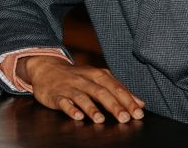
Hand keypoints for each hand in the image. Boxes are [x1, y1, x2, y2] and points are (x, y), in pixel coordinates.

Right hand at [21, 56, 144, 123]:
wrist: (46, 68)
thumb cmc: (77, 77)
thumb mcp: (98, 79)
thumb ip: (118, 90)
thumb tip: (140, 103)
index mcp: (97, 75)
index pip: (115, 87)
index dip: (127, 100)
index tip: (138, 113)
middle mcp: (84, 79)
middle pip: (100, 91)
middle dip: (114, 105)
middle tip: (125, 118)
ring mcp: (69, 87)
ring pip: (82, 96)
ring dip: (92, 108)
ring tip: (100, 119)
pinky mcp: (56, 95)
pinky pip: (63, 102)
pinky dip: (70, 109)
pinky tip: (77, 116)